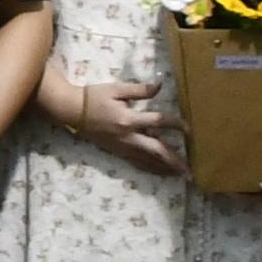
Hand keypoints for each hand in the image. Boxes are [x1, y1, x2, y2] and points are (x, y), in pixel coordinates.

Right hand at [49, 69, 178, 178]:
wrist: (72, 111)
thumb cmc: (94, 97)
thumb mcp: (116, 89)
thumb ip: (139, 90)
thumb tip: (159, 87)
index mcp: (128, 120)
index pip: (158, 122)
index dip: (175, 125)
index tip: (189, 129)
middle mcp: (128, 137)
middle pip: (156, 151)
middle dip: (174, 160)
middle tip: (189, 170)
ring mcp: (122, 147)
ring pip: (148, 161)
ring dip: (165, 168)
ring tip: (180, 175)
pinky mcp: (118, 152)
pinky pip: (138, 163)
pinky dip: (151, 168)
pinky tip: (161, 172)